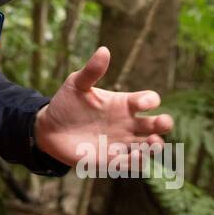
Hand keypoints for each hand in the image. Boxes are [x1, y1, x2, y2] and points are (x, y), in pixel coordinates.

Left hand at [33, 46, 173, 167]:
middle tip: (161, 124)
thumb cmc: (66, 103)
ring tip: (151, 144)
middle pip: (157, 124)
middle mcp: (127, 124)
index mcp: (123, 104)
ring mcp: (122, 143)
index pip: (148, 100)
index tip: (139, 104)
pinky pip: (131, 164)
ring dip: (155, 146)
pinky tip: (134, 157)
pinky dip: (137, 162)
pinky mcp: (112, 160)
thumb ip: (91, 71)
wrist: (49, 129)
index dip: (149, 101)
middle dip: (164, 123)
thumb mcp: (76, 84)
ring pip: (149, 147)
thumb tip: (104, 50)